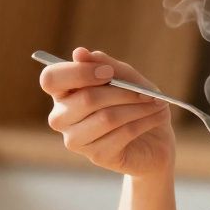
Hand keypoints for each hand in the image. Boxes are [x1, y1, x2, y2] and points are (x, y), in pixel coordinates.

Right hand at [40, 47, 174, 177]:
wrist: (154, 139)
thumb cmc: (134, 103)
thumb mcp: (126, 77)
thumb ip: (105, 65)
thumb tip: (79, 53)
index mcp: (62, 92)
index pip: (51, 78)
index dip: (79, 73)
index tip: (109, 73)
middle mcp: (61, 117)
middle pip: (86, 98)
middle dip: (123, 92)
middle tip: (147, 92)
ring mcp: (76, 140)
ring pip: (106, 117)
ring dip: (138, 107)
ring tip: (158, 103)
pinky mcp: (96, 156)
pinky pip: (121, 134)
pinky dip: (144, 121)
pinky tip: (157, 117)